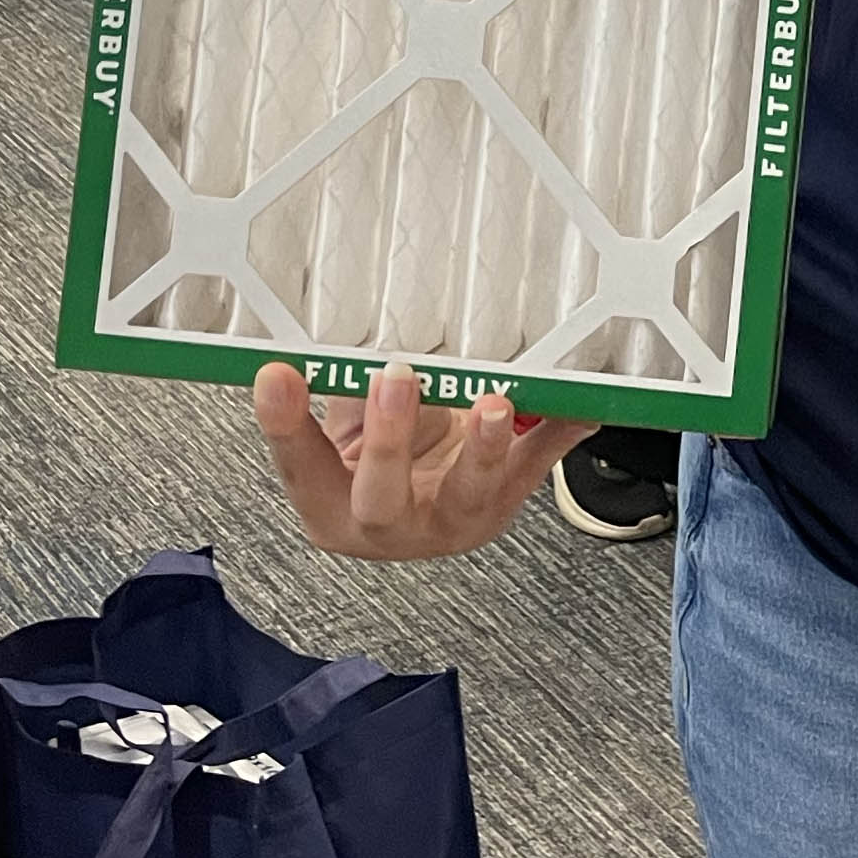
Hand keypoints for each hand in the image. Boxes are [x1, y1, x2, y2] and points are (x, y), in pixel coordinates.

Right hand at [252, 360, 585, 559]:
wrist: (423, 494)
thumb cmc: (382, 453)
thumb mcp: (345, 417)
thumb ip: (334, 384)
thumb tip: (320, 332)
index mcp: (333, 505)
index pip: (302, 468)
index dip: (284, 424)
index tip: (277, 375)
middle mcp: (390, 525)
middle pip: (382, 498)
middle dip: (389, 439)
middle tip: (393, 378)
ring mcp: (452, 520)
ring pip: (468, 494)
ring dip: (484, 448)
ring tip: (493, 406)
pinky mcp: (504, 501)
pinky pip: (535, 466)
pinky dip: (560, 433)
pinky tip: (580, 408)